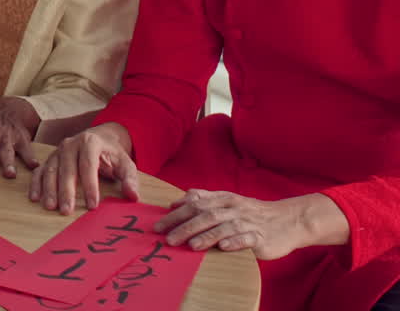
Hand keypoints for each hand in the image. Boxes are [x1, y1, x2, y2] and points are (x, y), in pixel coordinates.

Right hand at [29, 123, 138, 213]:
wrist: (100, 136)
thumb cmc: (112, 153)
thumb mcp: (126, 163)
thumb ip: (130, 179)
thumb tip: (132, 196)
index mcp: (90, 142)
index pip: (88, 165)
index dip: (90, 186)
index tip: (92, 206)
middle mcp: (71, 144)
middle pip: (67, 169)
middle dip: (66, 191)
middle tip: (66, 211)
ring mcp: (58, 151)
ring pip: (51, 170)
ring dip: (49, 189)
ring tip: (50, 207)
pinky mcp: (50, 158)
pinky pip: (40, 170)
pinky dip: (36, 184)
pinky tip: (35, 197)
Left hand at [155, 190, 348, 258]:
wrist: (288, 220)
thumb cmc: (252, 213)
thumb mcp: (227, 201)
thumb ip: (203, 199)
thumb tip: (176, 202)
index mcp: (223, 199)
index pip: (195, 203)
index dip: (176, 214)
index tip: (158, 225)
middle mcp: (233, 209)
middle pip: (205, 215)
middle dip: (184, 226)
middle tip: (167, 238)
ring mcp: (247, 222)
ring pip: (224, 227)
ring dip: (206, 236)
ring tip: (191, 245)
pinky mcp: (261, 236)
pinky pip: (247, 238)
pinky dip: (235, 242)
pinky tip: (224, 247)